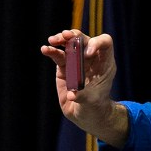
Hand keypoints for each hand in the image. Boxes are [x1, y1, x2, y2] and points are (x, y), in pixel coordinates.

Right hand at [41, 30, 129, 145]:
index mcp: (104, 62)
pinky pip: (58, 55)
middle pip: (84, 39)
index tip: (87, 54)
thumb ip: (83, 96)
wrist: (85, 114)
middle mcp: (90, 58)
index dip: (97, 43)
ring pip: (69, 44)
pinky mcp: (64, 66)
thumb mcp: (92, 102)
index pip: (104, 43)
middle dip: (75, 36)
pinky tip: (45, 49)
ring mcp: (77, 61)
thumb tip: (72, 95)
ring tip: (53, 40)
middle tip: (66, 36)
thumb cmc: (94, 106)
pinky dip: (51, 51)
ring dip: (61, 39)